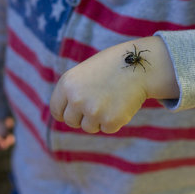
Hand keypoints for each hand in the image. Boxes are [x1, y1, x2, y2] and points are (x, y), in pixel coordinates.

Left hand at [50, 36, 177, 133]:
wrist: (138, 65)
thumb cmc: (111, 66)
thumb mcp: (85, 73)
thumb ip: (73, 91)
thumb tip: (64, 115)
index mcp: (67, 83)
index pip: (57, 110)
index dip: (67, 111)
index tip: (76, 110)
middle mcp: (76, 98)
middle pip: (72, 121)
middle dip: (83, 116)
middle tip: (99, 101)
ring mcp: (93, 111)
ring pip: (89, 127)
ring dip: (99, 118)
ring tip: (111, 98)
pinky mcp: (110, 121)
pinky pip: (107, 128)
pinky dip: (115, 119)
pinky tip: (121, 102)